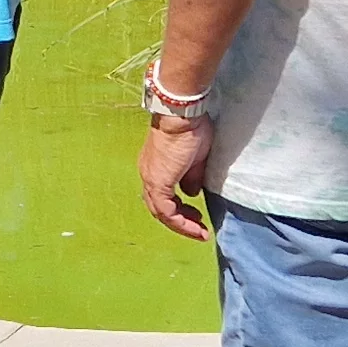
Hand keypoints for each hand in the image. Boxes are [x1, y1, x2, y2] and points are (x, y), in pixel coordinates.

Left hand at [139, 111, 215, 241]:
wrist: (182, 115)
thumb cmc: (190, 129)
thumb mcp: (196, 159)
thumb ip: (192, 178)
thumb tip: (191, 193)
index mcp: (155, 167)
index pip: (163, 197)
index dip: (180, 211)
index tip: (197, 216)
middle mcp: (148, 174)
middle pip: (159, 208)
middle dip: (181, 221)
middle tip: (198, 226)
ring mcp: (150, 178)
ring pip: (161, 212)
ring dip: (181, 225)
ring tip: (199, 231)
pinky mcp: (157, 182)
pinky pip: (166, 211)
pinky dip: (181, 222)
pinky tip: (196, 227)